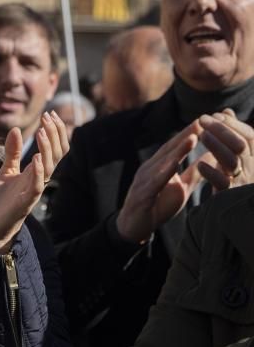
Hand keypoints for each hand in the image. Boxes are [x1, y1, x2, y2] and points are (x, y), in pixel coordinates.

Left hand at [0, 113, 69, 254]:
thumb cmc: (1, 202)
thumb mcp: (5, 171)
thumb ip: (11, 153)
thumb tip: (15, 129)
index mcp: (36, 172)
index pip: (55, 148)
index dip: (55, 131)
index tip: (49, 113)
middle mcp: (39, 180)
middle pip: (57, 154)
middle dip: (54, 134)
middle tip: (48, 116)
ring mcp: (34, 191)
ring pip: (49, 168)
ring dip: (46, 149)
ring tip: (41, 131)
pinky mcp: (25, 203)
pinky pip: (37, 186)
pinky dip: (37, 172)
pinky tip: (35, 158)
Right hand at [115, 120, 203, 243]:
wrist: (134, 226)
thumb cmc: (157, 205)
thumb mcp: (181, 188)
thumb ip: (194, 173)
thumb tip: (212, 157)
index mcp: (159, 166)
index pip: (176, 147)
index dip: (190, 133)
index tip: (206, 119)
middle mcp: (149, 169)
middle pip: (169, 149)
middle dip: (186, 134)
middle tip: (201, 120)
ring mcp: (144, 181)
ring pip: (162, 163)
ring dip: (177, 150)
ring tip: (192, 138)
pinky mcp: (142, 195)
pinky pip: (154, 182)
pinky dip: (164, 173)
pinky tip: (173, 165)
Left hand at [196, 109, 253, 191]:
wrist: (237, 214)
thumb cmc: (236, 179)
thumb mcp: (236, 156)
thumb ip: (233, 135)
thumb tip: (226, 111)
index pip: (251, 136)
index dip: (234, 124)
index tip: (215, 114)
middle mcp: (252, 168)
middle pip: (241, 145)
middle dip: (222, 130)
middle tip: (203, 119)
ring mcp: (242, 182)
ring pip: (232, 160)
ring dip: (216, 146)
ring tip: (201, 135)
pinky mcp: (230, 196)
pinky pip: (222, 183)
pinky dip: (212, 172)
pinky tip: (200, 164)